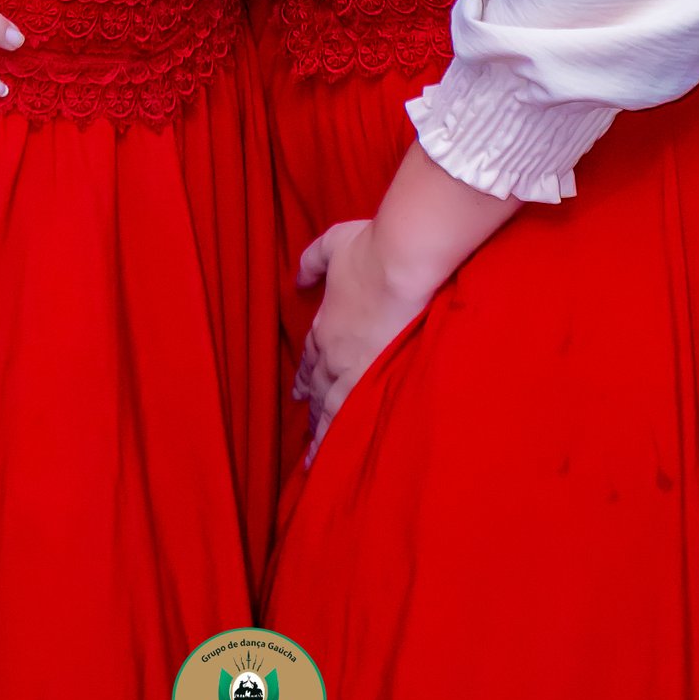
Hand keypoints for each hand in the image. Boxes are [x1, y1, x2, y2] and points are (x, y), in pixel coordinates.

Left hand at [292, 219, 435, 460]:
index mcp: (325, 322)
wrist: (400, 263)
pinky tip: (340, 447)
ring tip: (315, 453)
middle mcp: (334, 350)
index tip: (300, 390)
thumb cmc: (369, 250)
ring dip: (322, 428)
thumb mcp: (332, 246)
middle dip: (313, 406)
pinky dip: (341, 431)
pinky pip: (352, 412)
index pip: (310, 356)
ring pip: (331, 406)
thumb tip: (298, 279)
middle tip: (307, 426)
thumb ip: (311, 262)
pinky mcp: (375, 377)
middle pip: (319, 385)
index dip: (305, 375)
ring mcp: (353, 366)